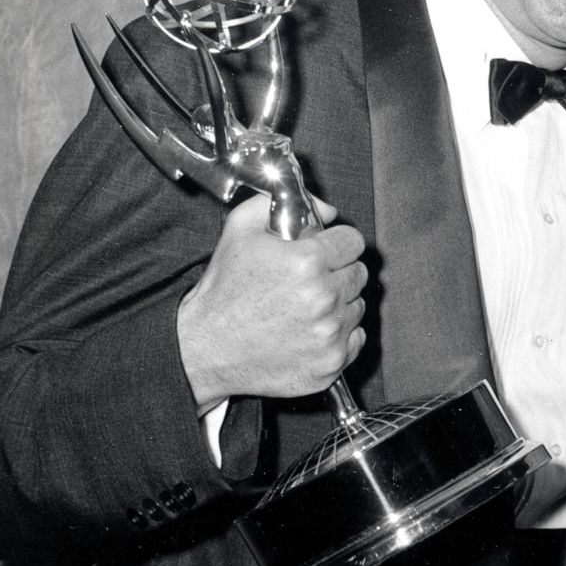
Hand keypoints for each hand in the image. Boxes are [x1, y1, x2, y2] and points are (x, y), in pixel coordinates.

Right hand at [177, 194, 366, 411]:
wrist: (207, 347)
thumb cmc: (223, 291)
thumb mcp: (241, 229)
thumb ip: (283, 204)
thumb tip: (326, 209)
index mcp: (308, 262)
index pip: (353, 241)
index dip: (337, 243)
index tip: (326, 251)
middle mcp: (324, 298)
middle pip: (359, 273)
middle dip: (338, 272)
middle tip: (310, 280)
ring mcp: (330, 333)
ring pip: (358, 306)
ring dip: (339, 303)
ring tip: (305, 307)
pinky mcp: (331, 362)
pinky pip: (356, 338)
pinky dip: (340, 334)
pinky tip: (310, 330)